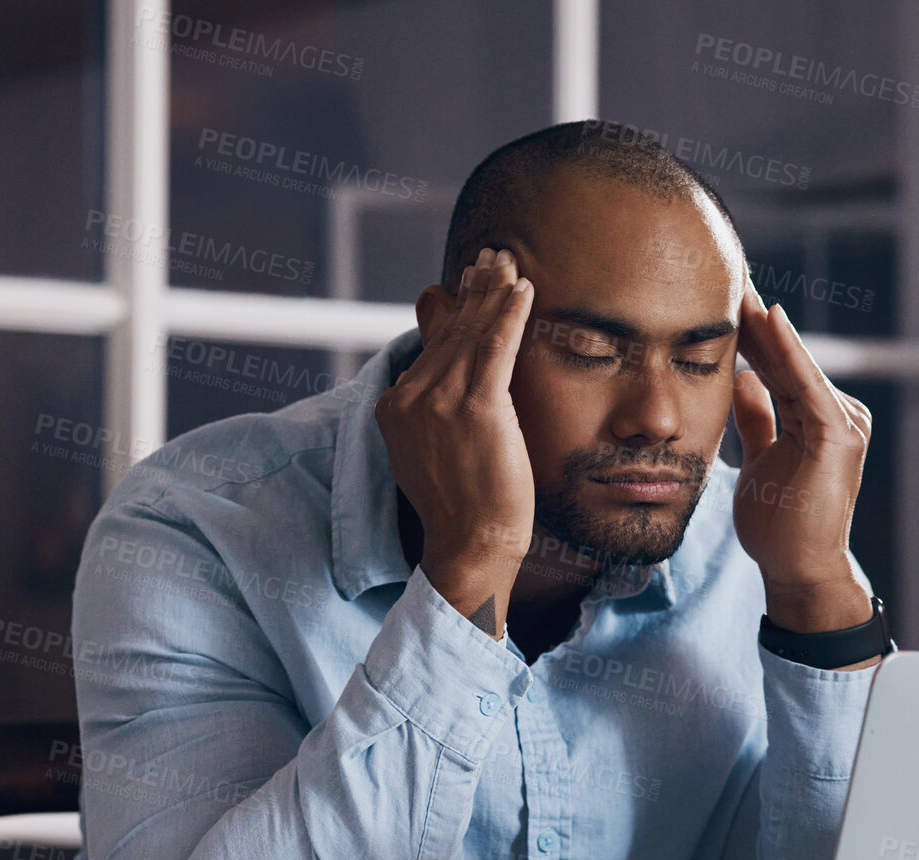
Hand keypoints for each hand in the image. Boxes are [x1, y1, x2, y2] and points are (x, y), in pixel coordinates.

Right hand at [376, 247, 534, 637]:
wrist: (470, 544)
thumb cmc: (463, 505)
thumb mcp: (432, 449)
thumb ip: (432, 405)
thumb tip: (438, 374)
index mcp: (395, 405)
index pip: (430, 344)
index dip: (455, 308)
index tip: (470, 280)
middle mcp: (410, 397)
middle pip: (449, 330)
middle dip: (474, 290)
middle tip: (494, 257)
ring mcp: (439, 402)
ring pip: (471, 333)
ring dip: (493, 292)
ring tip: (510, 263)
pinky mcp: (475, 408)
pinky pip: (494, 348)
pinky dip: (509, 314)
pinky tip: (523, 290)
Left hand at [730, 267, 874, 633]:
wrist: (798, 569)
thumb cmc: (779, 525)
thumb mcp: (760, 459)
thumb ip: (758, 418)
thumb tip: (743, 378)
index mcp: (817, 419)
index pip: (778, 367)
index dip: (750, 335)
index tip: (721, 299)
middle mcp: (837, 414)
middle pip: (786, 359)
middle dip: (755, 319)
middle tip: (726, 273)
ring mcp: (843, 422)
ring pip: (794, 365)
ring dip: (767, 325)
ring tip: (739, 284)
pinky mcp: (838, 435)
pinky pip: (807, 385)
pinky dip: (789, 352)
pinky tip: (770, 320)